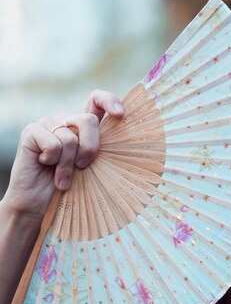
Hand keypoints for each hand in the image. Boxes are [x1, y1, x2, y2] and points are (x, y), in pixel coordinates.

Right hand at [3, 90, 124, 221]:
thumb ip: (104, 152)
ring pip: (70, 138)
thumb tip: (125, 145)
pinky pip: (52, 143)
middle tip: (82, 167)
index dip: (109, 101)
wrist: (40, 203)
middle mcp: (66, 121)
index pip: (97, 100)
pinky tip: (45, 166)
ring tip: (62, 178)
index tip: (120, 115)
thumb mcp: (94, 169)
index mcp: (84, 127)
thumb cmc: (72, 188)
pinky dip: (53, 160)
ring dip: (68, 165)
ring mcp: (48, 124)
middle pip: (88, 120)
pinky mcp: (32, 131)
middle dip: (91, 148)